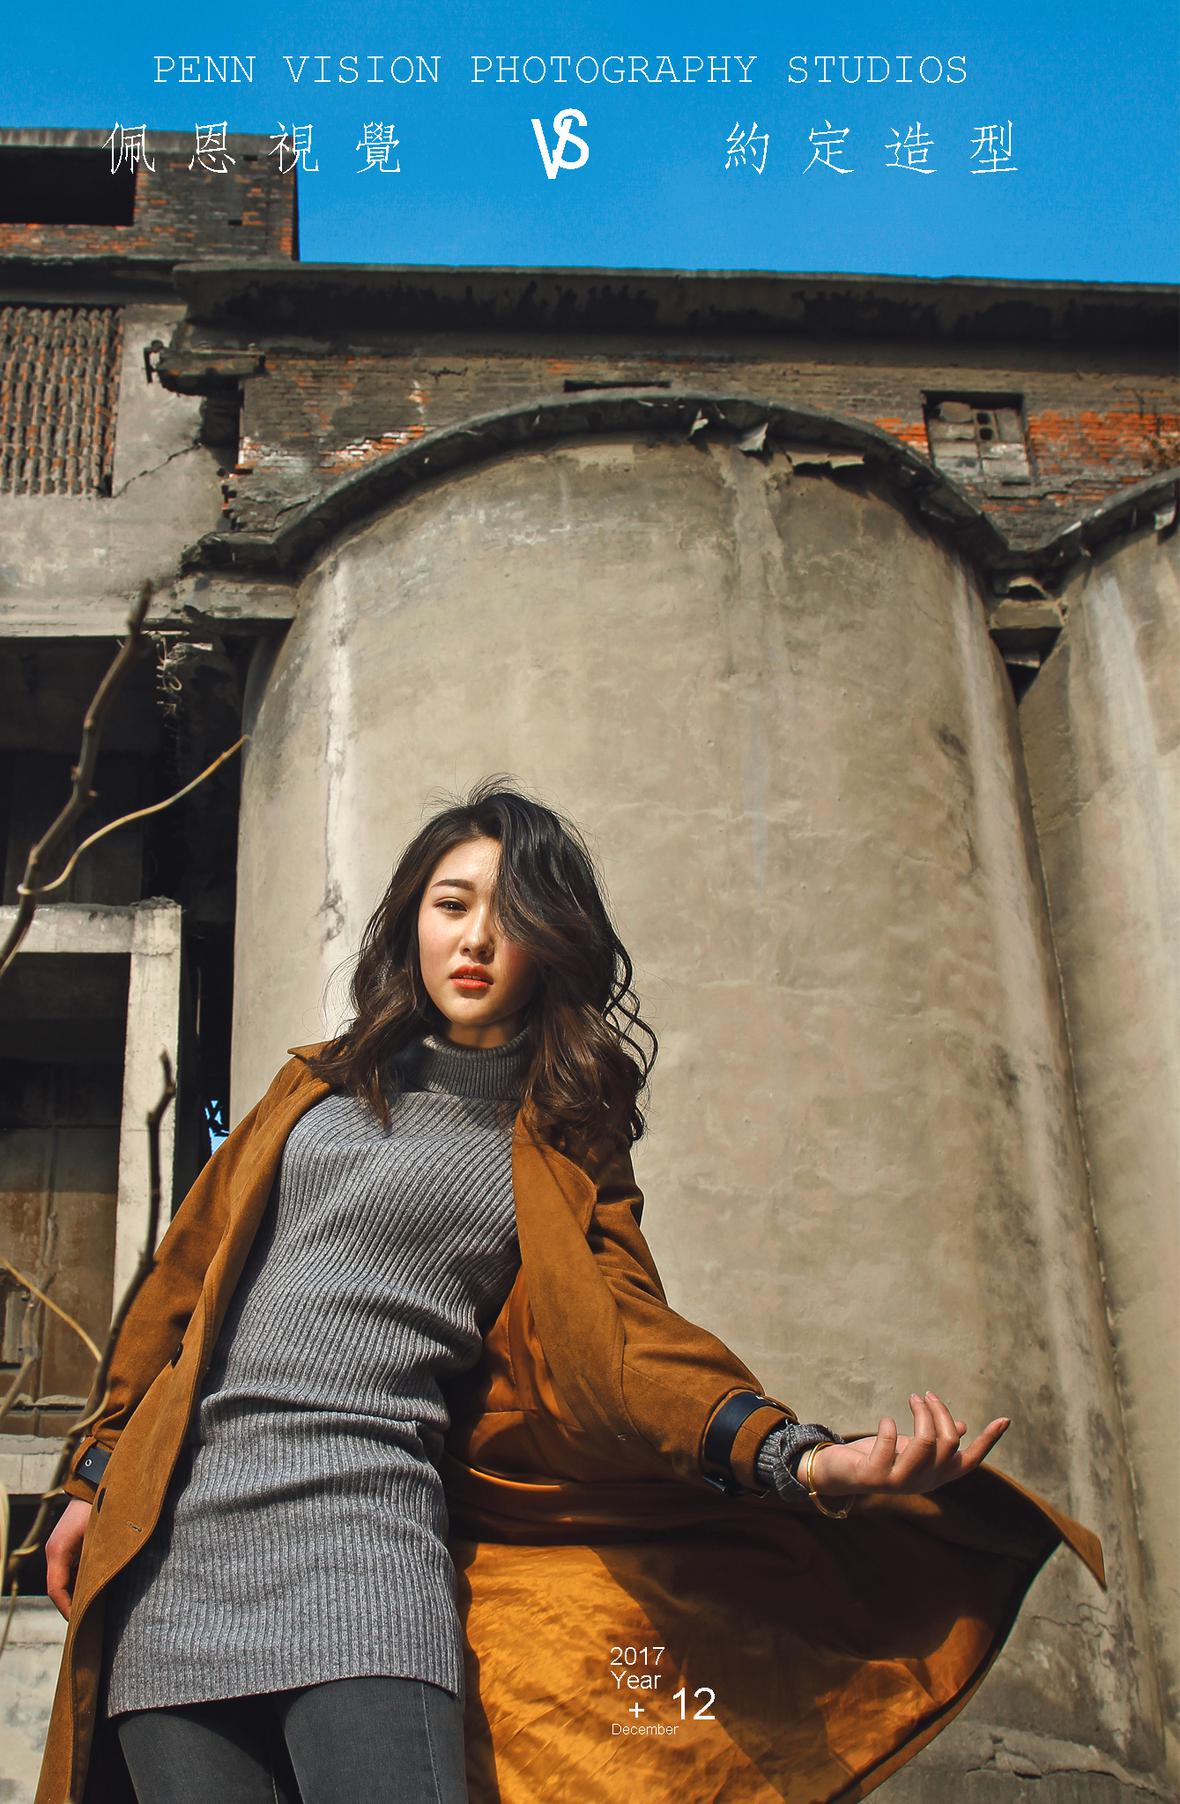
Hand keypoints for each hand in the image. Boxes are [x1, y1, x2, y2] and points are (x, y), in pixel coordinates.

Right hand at [45, 1498, 92, 1619]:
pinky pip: (69, 1571)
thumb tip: (102, 1588)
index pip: (56, 1589)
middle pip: (58, 1588)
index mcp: (58, 1551)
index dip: (67, 1608)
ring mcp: (59, 1548)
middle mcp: (54, 1552)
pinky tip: (94, 1591)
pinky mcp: (67, 1545)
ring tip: (93, 1611)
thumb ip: (99, 1561)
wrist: (96, 1484)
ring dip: (75, 1594)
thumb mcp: (101, 1536)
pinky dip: (78, 1583)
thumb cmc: (102, 1508)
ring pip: (63, 1580)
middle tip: (88, 1623)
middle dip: (71, 1605)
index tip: (80, 1622)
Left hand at [808, 1391, 1009, 1497]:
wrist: (839, 1473)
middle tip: (925, 1395)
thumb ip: (937, 1440)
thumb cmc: (879, 1457)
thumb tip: (963, 1427)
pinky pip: (890, 1446)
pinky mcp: (875, 1477)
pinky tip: (886, 1421)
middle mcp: (924, 1482)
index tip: (1005, 1418)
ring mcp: (900, 1482)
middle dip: (940, 1412)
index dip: (989, 1441)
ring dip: (920, 1414)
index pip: (971, 1461)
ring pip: (926, 1444)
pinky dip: (889, 1427)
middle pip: (949, 1444)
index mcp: (937, 1474)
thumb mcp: (912, 1447)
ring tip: (912, 1398)